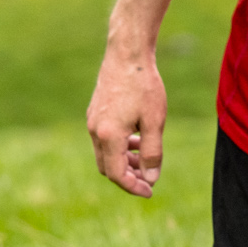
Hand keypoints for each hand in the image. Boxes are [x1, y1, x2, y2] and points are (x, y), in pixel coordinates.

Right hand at [85, 53, 166, 196]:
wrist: (127, 55)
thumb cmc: (144, 87)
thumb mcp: (155, 122)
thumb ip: (152, 153)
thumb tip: (150, 178)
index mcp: (108, 136)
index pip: (117, 174)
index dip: (133, 187)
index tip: (150, 192)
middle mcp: (95, 130)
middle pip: (108, 167)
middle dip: (128, 176)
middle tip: (149, 178)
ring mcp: (92, 121)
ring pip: (105, 153)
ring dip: (124, 161)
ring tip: (145, 158)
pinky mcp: (95, 113)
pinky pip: (103, 139)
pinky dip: (119, 147)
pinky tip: (137, 140)